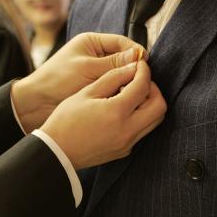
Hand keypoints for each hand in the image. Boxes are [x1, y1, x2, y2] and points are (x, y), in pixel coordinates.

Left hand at [10, 33, 145, 130]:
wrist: (37, 103)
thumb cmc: (56, 79)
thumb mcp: (87, 68)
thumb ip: (113, 63)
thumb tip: (139, 57)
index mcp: (92, 42)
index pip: (122, 43)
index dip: (135, 53)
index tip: (146, 65)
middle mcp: (96, 55)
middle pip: (124, 59)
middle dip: (133, 68)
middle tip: (146, 80)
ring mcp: (97, 71)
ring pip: (120, 74)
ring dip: (128, 82)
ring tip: (138, 90)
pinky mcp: (96, 87)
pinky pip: (114, 87)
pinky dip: (121, 92)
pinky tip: (127, 99)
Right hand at [38, 58, 166, 168]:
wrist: (56, 152)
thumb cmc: (65, 120)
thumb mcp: (86, 92)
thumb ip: (112, 78)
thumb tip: (132, 68)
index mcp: (117, 112)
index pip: (143, 86)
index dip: (144, 71)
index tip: (139, 64)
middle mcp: (127, 130)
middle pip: (159, 106)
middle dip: (153, 88)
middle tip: (139, 80)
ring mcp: (128, 143)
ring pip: (155, 120)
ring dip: (150, 104)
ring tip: (132, 94)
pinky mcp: (125, 150)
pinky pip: (143, 130)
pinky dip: (141, 116)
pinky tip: (125, 109)